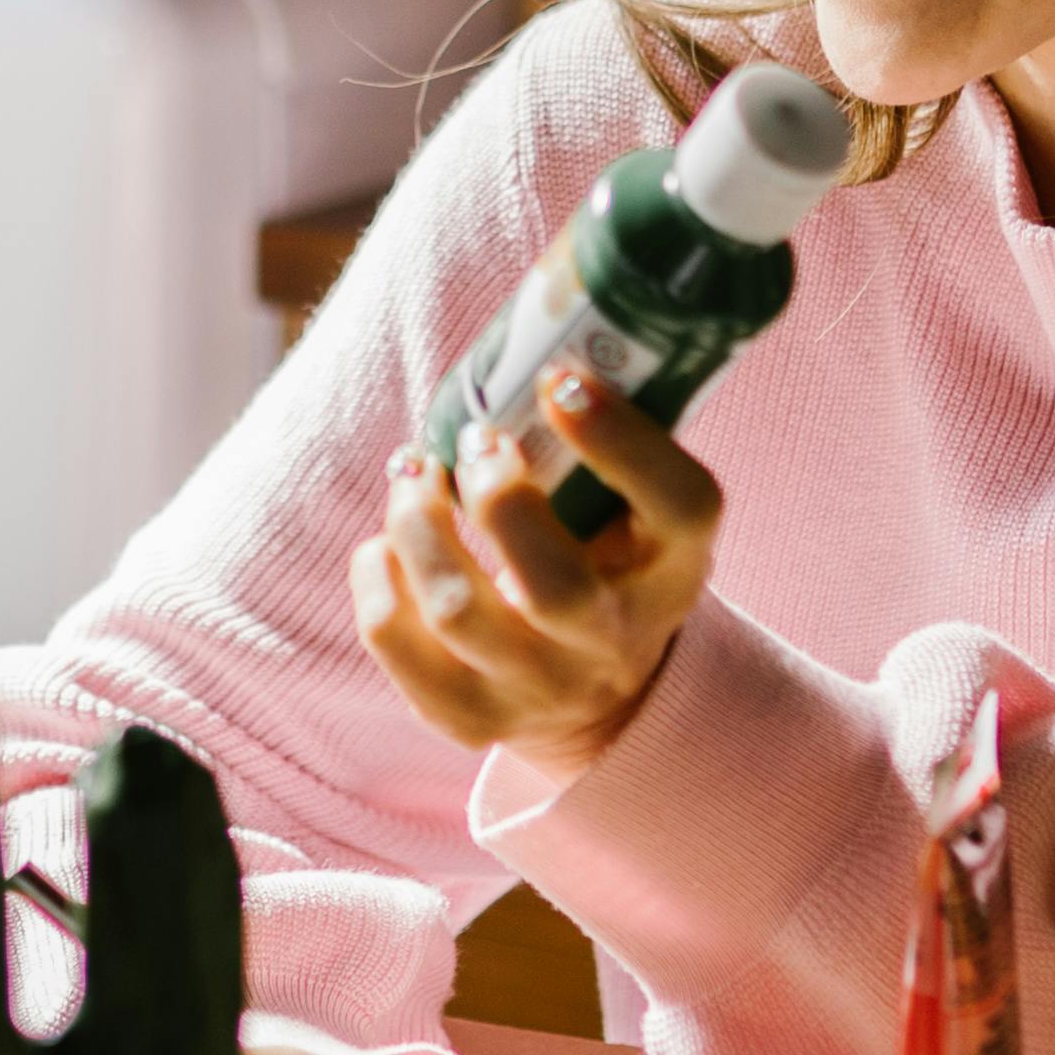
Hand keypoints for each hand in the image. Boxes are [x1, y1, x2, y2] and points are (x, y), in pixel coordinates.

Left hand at [353, 361, 718, 777]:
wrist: (599, 691)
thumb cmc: (607, 561)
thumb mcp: (638, 511)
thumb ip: (605, 441)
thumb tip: (543, 337)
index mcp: (675, 572)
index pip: (680, 508)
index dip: (619, 439)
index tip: (557, 380)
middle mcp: (615, 642)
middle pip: (553, 588)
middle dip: (495, 497)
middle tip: (475, 441)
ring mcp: (540, 689)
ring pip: (457, 614)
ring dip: (416, 523)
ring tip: (413, 476)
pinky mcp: (469, 716)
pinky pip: (397, 645)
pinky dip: (375, 578)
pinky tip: (386, 544)